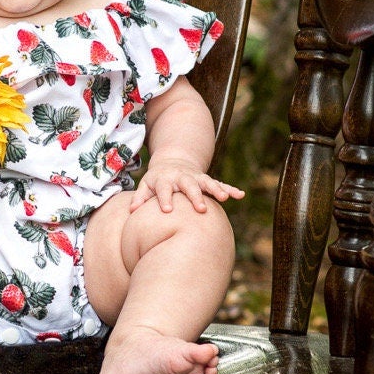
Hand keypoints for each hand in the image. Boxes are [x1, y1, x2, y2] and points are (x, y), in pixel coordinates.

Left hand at [128, 159, 244, 213]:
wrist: (173, 163)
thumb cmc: (157, 180)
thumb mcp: (146, 185)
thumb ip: (140, 197)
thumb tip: (132, 211)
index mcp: (165, 179)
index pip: (164, 188)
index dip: (165, 198)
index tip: (168, 210)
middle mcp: (182, 177)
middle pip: (189, 185)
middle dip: (195, 196)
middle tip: (200, 208)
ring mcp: (196, 178)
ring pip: (207, 183)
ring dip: (216, 189)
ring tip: (224, 198)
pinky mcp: (207, 180)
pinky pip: (221, 184)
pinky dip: (230, 189)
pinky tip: (240, 195)